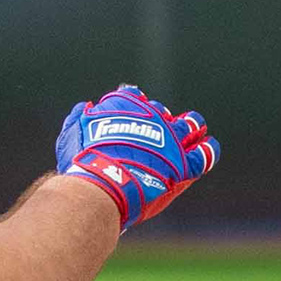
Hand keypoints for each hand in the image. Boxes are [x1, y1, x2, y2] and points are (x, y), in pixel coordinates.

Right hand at [52, 85, 217, 226]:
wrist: (104, 184)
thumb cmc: (83, 163)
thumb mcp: (71, 135)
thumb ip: (79, 119)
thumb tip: (85, 109)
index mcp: (124, 106)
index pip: (132, 97)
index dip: (134, 104)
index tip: (133, 111)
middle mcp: (151, 116)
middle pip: (162, 111)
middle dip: (161, 118)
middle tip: (160, 129)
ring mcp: (171, 139)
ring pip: (190, 125)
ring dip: (192, 126)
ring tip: (195, 128)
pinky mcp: (184, 163)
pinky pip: (204, 153)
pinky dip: (208, 149)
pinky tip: (209, 147)